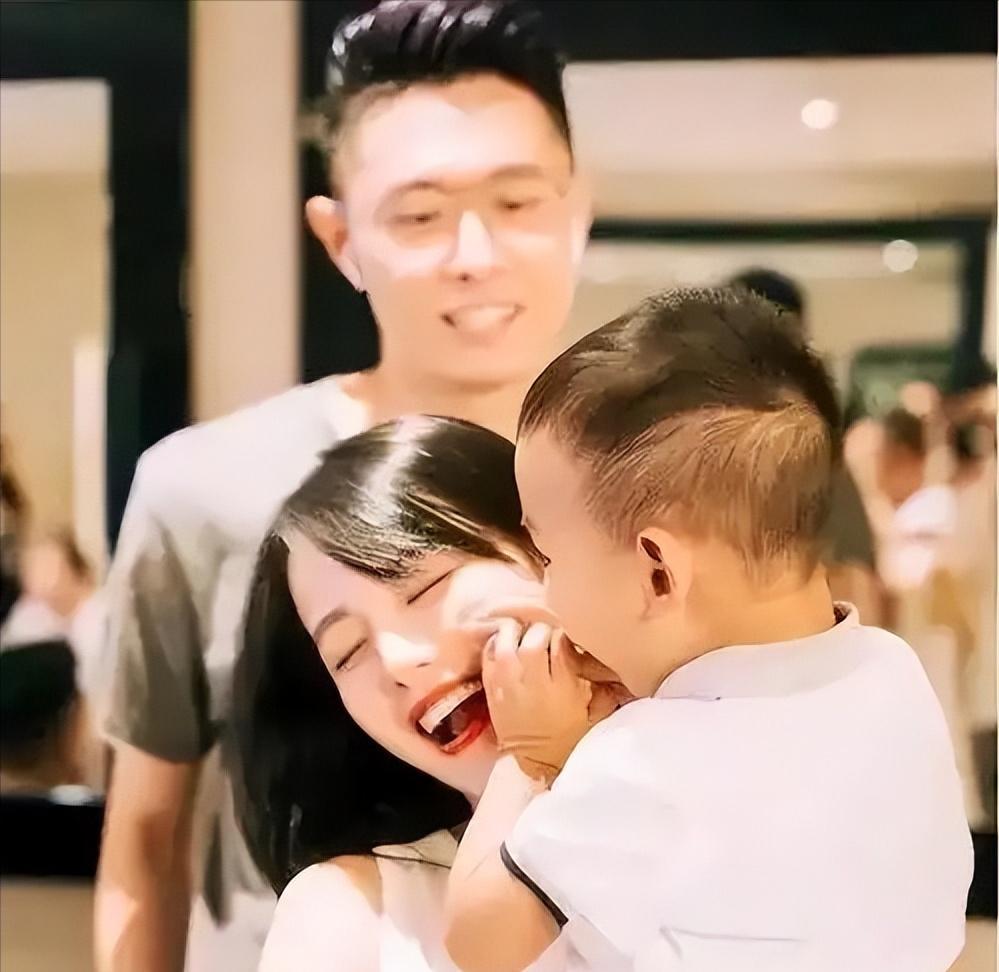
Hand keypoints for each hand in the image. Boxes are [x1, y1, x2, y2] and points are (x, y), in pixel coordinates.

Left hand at [482, 615, 614, 785]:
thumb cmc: (569, 735)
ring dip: (513, 633)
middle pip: (533, 642)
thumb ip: (599, 680)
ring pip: (506, 645)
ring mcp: (509, 687)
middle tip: (544, 634)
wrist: (538, 762)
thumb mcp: (593, 709)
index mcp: (563, 688)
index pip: (562, 645)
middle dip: (540, 631)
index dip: (563, 634)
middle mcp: (534, 684)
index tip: (565, 636)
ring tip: (520, 630)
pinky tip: (503, 642)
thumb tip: (602, 655)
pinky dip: (494, 645)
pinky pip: (488, 659)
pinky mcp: (492, 692)